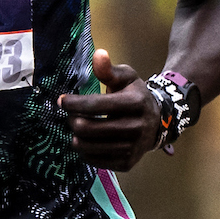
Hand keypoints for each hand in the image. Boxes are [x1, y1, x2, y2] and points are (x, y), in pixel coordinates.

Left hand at [57, 48, 161, 170]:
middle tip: (71, 116)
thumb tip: (98, 54)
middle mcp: (135, 128)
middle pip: (87, 128)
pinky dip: (85, 151)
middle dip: (72, 121)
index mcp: (135, 103)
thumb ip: (109, 70)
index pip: (95, 105)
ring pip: (87, 147)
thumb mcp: (126, 78)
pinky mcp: (126, 163)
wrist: (158, 123)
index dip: (74, 103)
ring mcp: (131, 148)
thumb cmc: (135, 96)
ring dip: (76, 137)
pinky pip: (93, 160)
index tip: (62, 101)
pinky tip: (88, 141)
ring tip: (78, 128)